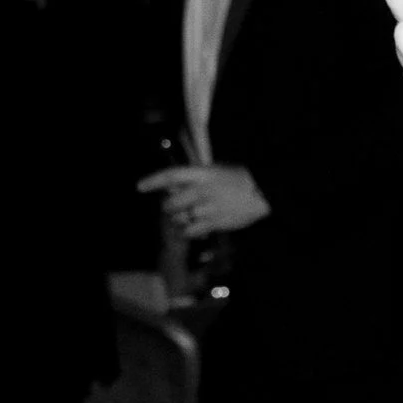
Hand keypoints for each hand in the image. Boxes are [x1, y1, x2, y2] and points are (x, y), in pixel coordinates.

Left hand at [138, 163, 269, 236]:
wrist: (262, 192)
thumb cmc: (239, 179)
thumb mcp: (215, 170)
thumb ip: (194, 178)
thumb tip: (173, 186)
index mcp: (201, 174)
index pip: (170, 176)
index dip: (153, 181)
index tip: (140, 187)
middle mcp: (201, 191)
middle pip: (171, 203)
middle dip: (168, 207)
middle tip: (172, 207)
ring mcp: (207, 208)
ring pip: (179, 219)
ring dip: (178, 220)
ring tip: (184, 218)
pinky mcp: (214, 223)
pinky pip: (191, 231)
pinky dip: (187, 231)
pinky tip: (192, 229)